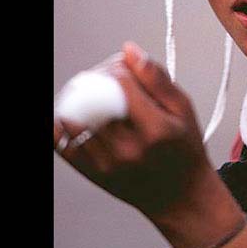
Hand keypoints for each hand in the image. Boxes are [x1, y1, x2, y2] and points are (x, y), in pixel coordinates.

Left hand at [54, 42, 211, 217]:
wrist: (180, 196)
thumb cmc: (185, 150)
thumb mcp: (184, 109)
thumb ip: (157, 78)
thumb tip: (130, 51)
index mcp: (155, 129)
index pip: (120, 82)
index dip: (118, 67)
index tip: (125, 69)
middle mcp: (129, 148)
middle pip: (94, 97)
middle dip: (97, 79)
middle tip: (107, 79)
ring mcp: (108, 164)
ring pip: (75, 116)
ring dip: (79, 97)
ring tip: (94, 95)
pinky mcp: (93, 174)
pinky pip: (63, 144)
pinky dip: (61, 125)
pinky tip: (71, 115)